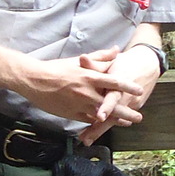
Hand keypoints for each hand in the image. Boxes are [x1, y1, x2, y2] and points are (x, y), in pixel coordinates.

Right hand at [10, 53, 145, 126]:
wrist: (34, 80)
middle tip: (139, 116)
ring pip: (102, 115)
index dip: (128, 87)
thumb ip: (100, 57)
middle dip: (127, 112)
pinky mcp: (71, 114)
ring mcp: (79, 105)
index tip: (140, 91)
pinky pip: (88, 120)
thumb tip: (116, 50)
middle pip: (111, 104)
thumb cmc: (56, 68)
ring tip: (127, 122)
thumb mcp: (79, 61)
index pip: (114, 82)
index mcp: (89, 77)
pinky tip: (106, 125)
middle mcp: (86, 92)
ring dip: (116, 120)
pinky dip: (98, 123)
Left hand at [78, 46, 161, 144]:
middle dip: (99, 128)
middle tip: (86, 138)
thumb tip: (82, 58)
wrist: (148, 64)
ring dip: (100, 130)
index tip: (100, 117)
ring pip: (115, 120)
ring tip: (87, 140)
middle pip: (113, 116)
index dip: (107, 107)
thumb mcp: (111, 61)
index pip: (113, 98)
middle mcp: (126, 97)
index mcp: (119, 84)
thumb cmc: (126, 63)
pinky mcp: (132, 108)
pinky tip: (95, 134)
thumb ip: (95, 63)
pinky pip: (118, 118)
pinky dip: (108, 125)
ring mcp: (130, 104)